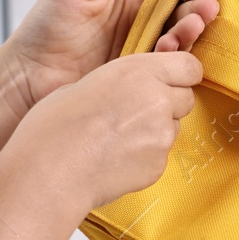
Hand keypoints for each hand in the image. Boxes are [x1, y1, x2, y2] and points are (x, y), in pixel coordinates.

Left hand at [0, 0, 217, 110]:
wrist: (27, 78)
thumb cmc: (44, 30)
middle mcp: (143, 25)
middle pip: (181, 15)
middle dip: (197, 12)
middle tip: (206, 10)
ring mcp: (143, 54)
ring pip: (178, 43)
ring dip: (189, 36)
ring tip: (189, 30)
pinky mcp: (141, 82)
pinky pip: (165, 71)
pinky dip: (173, 62)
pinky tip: (171, 54)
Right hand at [0, 51, 203, 212]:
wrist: (48, 172)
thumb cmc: (55, 125)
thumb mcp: (87, 83)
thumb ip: (122, 83)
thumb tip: (132, 90)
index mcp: (140, 72)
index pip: (190, 66)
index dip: (178, 74)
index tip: (165, 82)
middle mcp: (158, 101)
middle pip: (185, 98)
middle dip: (167, 103)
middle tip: (134, 113)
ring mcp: (162, 136)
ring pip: (172, 128)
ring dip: (155, 130)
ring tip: (116, 139)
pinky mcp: (158, 166)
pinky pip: (159, 156)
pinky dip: (144, 156)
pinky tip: (114, 158)